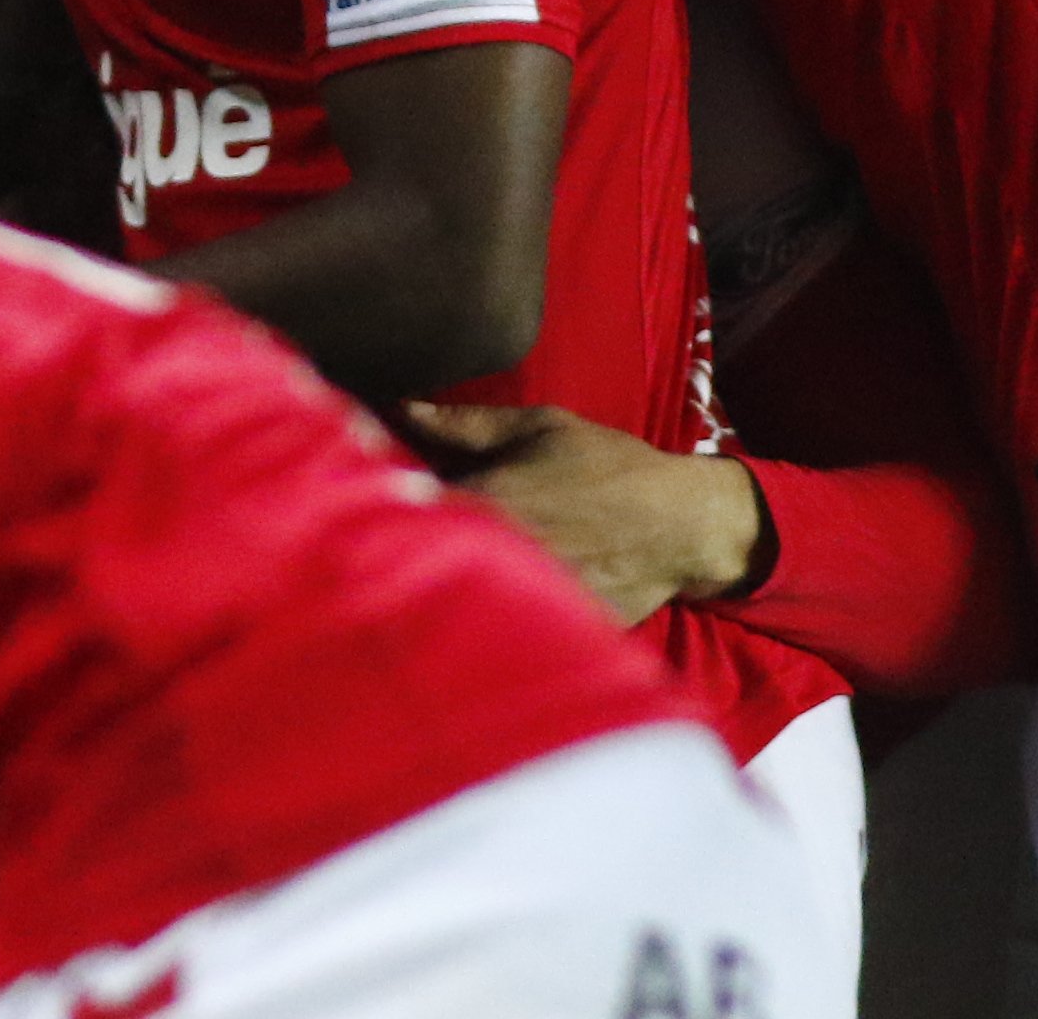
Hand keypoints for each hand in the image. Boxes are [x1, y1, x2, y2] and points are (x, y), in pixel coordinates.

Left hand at [389, 402, 771, 619]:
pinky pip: (494, 630)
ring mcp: (525, 597)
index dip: (377, 504)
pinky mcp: (547, 631)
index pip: (406, 505)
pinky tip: (466, 613)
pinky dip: (475, 622)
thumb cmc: (607, 466)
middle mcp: (502, 551)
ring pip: (452, 599)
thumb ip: (465, 424)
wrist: (679, 526)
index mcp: (490, 496)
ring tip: (411, 583)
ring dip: (432, 588)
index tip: (358, 500)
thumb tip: (402, 406)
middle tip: (373, 545)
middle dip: (399, 550)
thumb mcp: (540, 427)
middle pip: (422, 557)